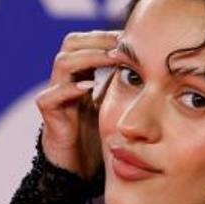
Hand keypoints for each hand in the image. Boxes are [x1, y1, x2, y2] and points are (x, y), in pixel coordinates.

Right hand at [35, 29, 121, 179]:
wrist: (79, 167)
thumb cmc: (99, 134)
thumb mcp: (117, 105)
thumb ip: (126, 85)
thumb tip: (155, 66)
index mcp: (82, 73)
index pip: (89, 41)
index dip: (108, 36)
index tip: (133, 38)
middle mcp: (66, 79)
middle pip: (72, 43)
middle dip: (98, 40)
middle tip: (122, 45)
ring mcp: (55, 95)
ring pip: (62, 63)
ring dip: (88, 57)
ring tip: (111, 59)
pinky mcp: (49, 115)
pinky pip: (50, 96)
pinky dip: (69, 89)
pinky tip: (89, 87)